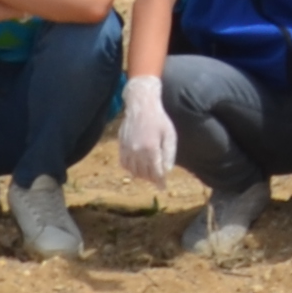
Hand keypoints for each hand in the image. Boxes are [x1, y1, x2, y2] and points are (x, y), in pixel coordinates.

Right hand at [115, 73, 176, 187]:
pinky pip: (124, 164)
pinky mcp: (121, 146)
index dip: (160, 182)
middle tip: (157, 179)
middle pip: (144, 174)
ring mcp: (128, 149)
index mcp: (151, 149)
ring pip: (133, 171)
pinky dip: (130, 169)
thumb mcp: (170, 134)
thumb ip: (169, 153)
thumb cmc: (159, 119)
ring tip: (149, 173)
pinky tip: (137, 167)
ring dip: (142, 176)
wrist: (141, 105)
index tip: (163, 187)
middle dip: (152, 179)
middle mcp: (137, 152)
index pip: (156, 173)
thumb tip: (167, 170)